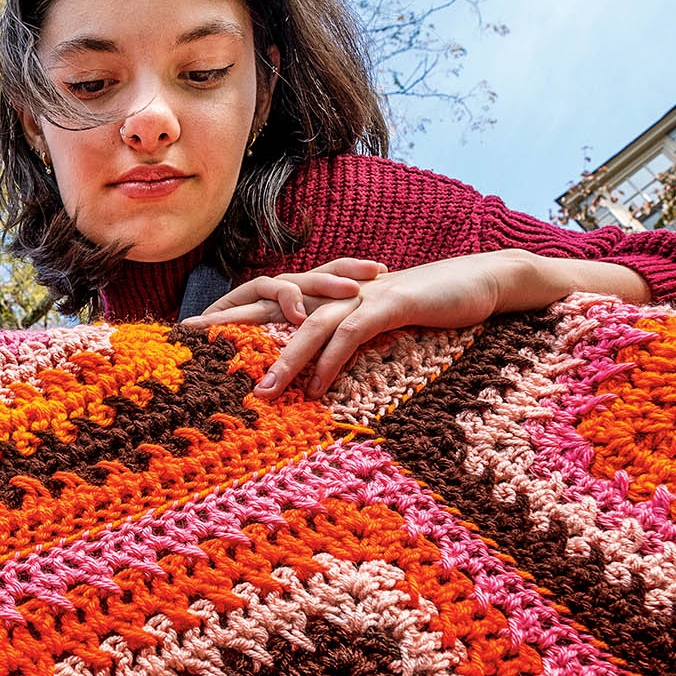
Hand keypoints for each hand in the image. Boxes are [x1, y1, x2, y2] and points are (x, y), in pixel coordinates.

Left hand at [184, 251, 647, 399]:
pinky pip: (353, 334)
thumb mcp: (380, 329)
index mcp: (331, 296)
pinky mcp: (391, 304)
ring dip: (284, 360)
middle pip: (274, 304)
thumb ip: (346, 344)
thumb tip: (317, 375)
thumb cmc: (430, 311)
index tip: (195, 334)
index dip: (231, 313)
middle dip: (232, 324)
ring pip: (310, 325)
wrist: (484, 281)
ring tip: (260, 393)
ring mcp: (363, 295)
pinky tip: (318, 388)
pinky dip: (333, 361)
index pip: (270, 300)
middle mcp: (339, 291)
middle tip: (192, 342)